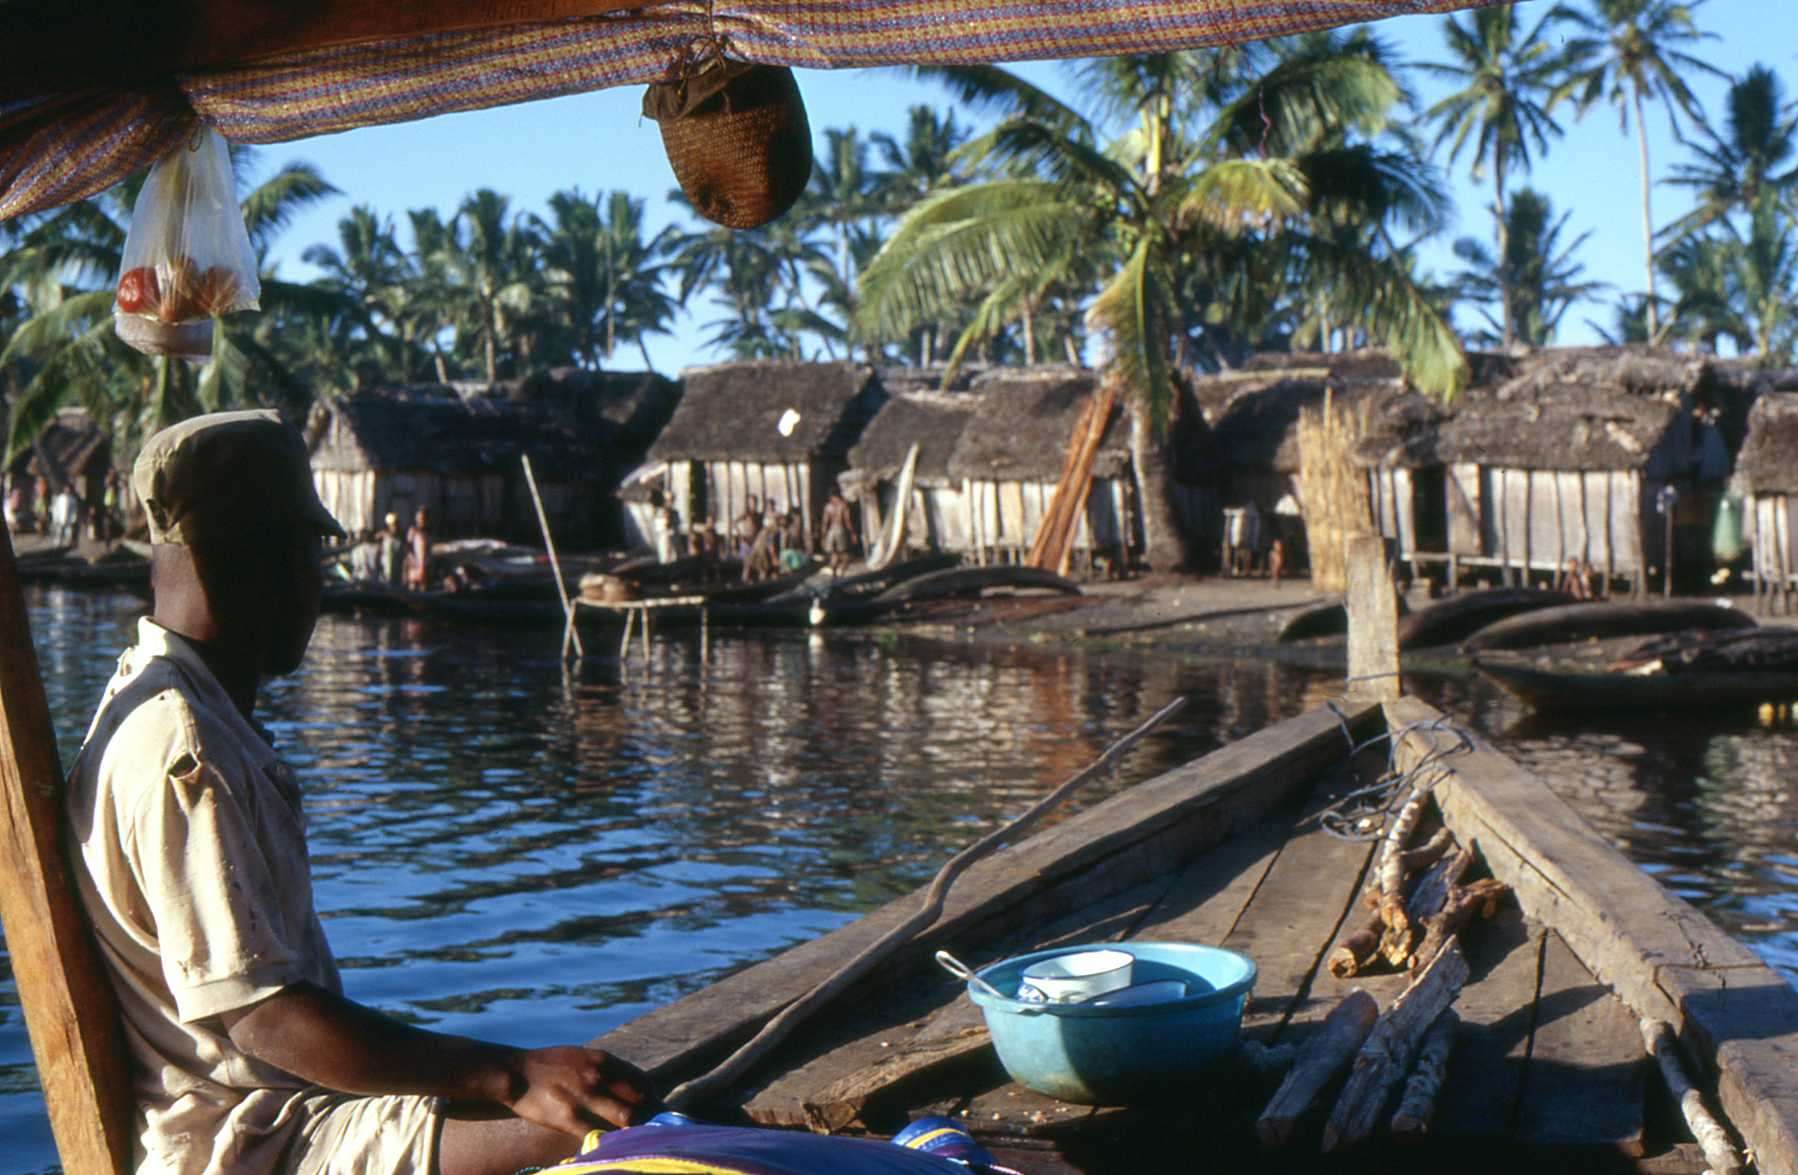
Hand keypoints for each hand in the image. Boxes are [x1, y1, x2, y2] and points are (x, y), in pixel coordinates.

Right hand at [506, 1046, 656, 1135]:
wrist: (516, 1073)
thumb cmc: (552, 1066)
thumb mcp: (584, 1057)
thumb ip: (608, 1070)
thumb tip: (633, 1086)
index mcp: (604, 1060)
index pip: (642, 1081)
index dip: (654, 1099)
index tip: (657, 1112)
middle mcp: (598, 1076)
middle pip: (640, 1101)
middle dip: (650, 1117)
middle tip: (654, 1132)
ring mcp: (584, 1097)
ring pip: (625, 1119)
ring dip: (634, 1131)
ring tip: (637, 1142)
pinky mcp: (568, 1117)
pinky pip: (597, 1135)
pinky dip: (608, 1142)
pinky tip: (611, 1147)